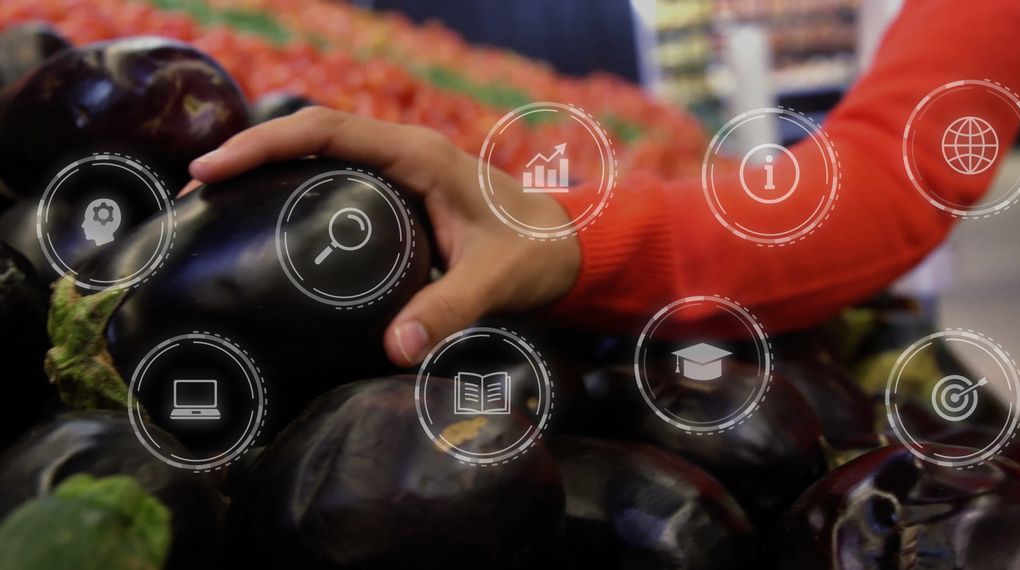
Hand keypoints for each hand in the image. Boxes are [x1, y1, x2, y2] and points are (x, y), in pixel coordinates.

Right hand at [187, 107, 581, 366]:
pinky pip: (337, 180)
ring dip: (268, 169)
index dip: (266, 143)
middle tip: (194, 193)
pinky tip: (269, 224)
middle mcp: (403, 153)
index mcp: (419, 155)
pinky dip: (296, 190)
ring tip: (214, 207)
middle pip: (311, 135)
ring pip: (321, 154)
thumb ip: (450, 308)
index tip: (213, 169)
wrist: (567, 248)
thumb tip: (394, 346)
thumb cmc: (536, 253)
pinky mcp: (401, 196)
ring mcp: (400, 172)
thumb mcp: (496, 280)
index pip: (328, 132)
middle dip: (250, 154)